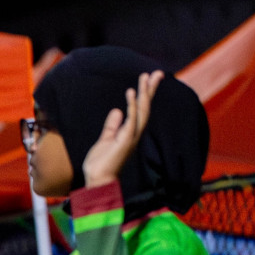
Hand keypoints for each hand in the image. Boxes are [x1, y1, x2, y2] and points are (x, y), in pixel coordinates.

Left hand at [82, 70, 163, 187]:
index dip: (144, 94)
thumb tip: (117, 110)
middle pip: (146, 107)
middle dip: (150, 90)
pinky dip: (132, 106)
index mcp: (129, 132)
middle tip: (156, 73)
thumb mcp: (105, 139)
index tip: (147, 79)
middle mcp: (134, 133)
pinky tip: (131, 93)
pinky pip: (131, 120)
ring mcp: (131, 137)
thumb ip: (112, 126)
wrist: (97, 181)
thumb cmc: (101, 164)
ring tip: (145, 77)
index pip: (140, 110)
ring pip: (142, 111)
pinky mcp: (125, 141)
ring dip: (144, 93)